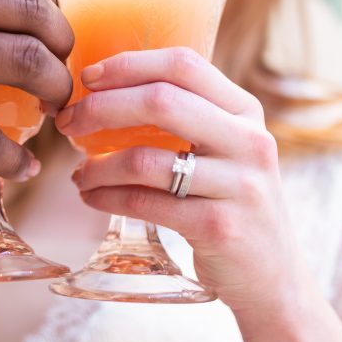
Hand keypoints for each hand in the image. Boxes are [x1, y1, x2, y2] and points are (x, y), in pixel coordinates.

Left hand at [57, 47, 311, 312]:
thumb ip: (184, 117)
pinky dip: (107, 197)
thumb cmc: (230, 201)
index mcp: (245, 110)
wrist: (272, 276)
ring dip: (98, 164)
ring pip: (145, 158)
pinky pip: (146, 203)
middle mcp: (249, 140)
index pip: (183, 64)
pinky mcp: (219, 226)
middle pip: (160, 101)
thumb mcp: (224, 149)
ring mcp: (238, 184)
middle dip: (101, 108)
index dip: (129, 65)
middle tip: (68, 122)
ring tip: (78, 173)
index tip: (87, 78)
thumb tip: (101, 92)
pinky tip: (91, 196)